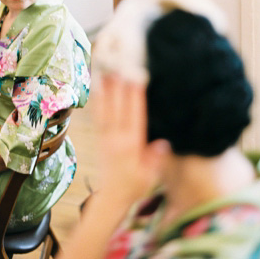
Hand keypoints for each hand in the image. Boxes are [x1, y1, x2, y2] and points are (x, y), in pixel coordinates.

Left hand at [94, 76, 168, 204]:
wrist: (111, 196)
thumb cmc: (135, 185)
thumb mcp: (150, 177)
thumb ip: (155, 160)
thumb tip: (163, 143)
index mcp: (130, 146)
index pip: (133, 116)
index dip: (134, 97)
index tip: (136, 78)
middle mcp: (115, 137)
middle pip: (116, 106)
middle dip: (118, 84)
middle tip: (119, 62)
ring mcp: (104, 135)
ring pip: (103, 107)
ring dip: (105, 87)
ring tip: (105, 66)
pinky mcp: (98, 135)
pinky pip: (97, 113)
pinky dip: (97, 97)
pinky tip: (97, 83)